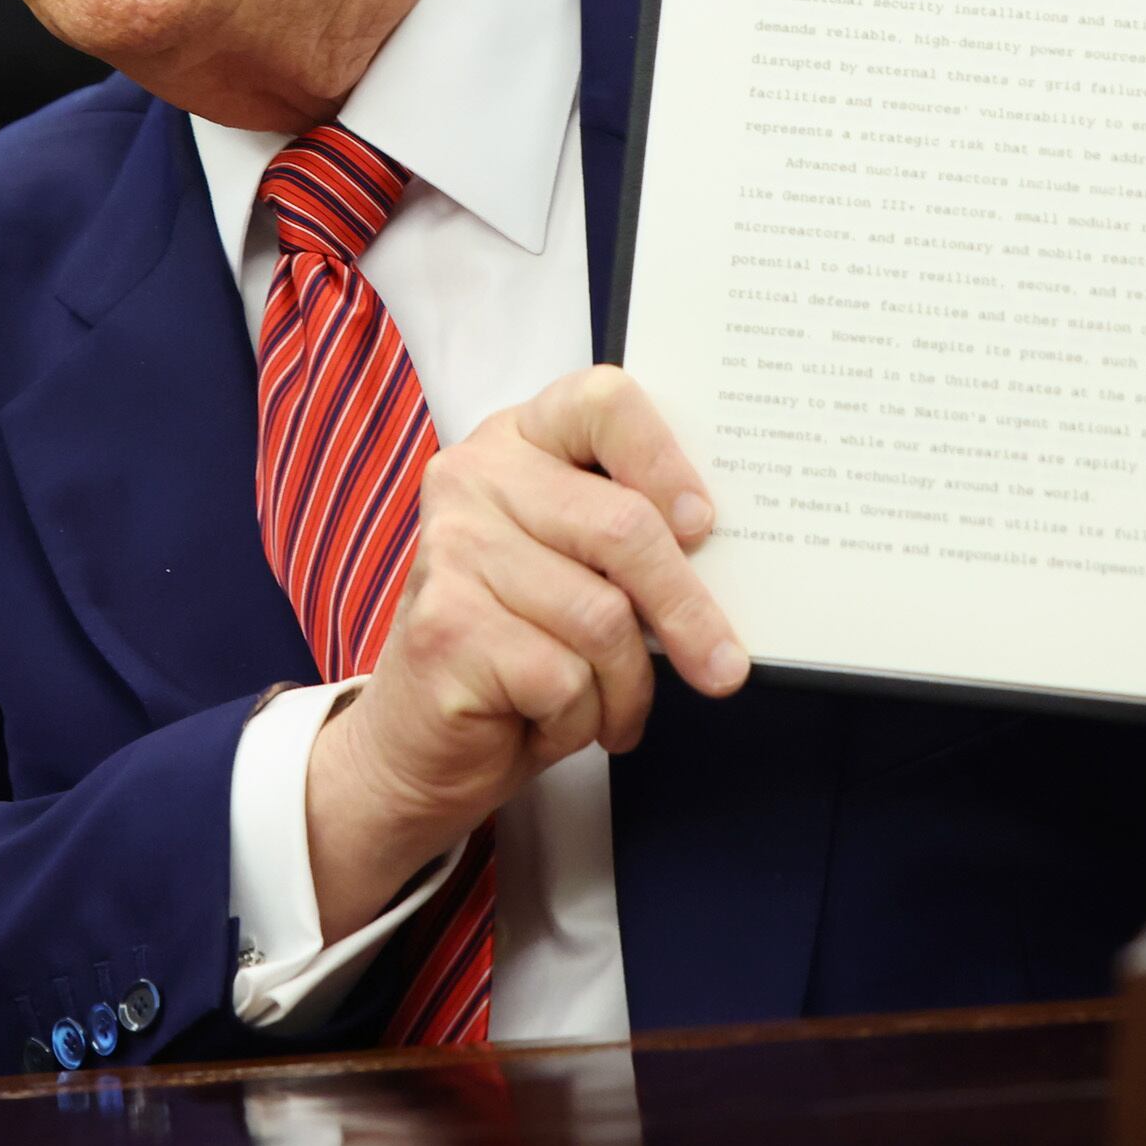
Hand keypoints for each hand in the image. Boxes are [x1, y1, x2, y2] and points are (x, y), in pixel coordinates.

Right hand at [302, 366, 749, 934]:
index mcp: (516, 441)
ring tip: (612, 708)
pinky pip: (566, 678)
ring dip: (626, 687)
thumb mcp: (575, 571)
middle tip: (722, 667)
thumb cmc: (518, 647)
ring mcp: (452, 550)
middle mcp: (474, 479)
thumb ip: (624, 543)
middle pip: (622, 526)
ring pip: (602, 617)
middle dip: (686, 610)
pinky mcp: (446, 628)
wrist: (418, 743)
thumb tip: (726, 564)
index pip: (603, 402)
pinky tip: (553, 721)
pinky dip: (582, 719)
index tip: (702, 526)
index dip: (665, 460)